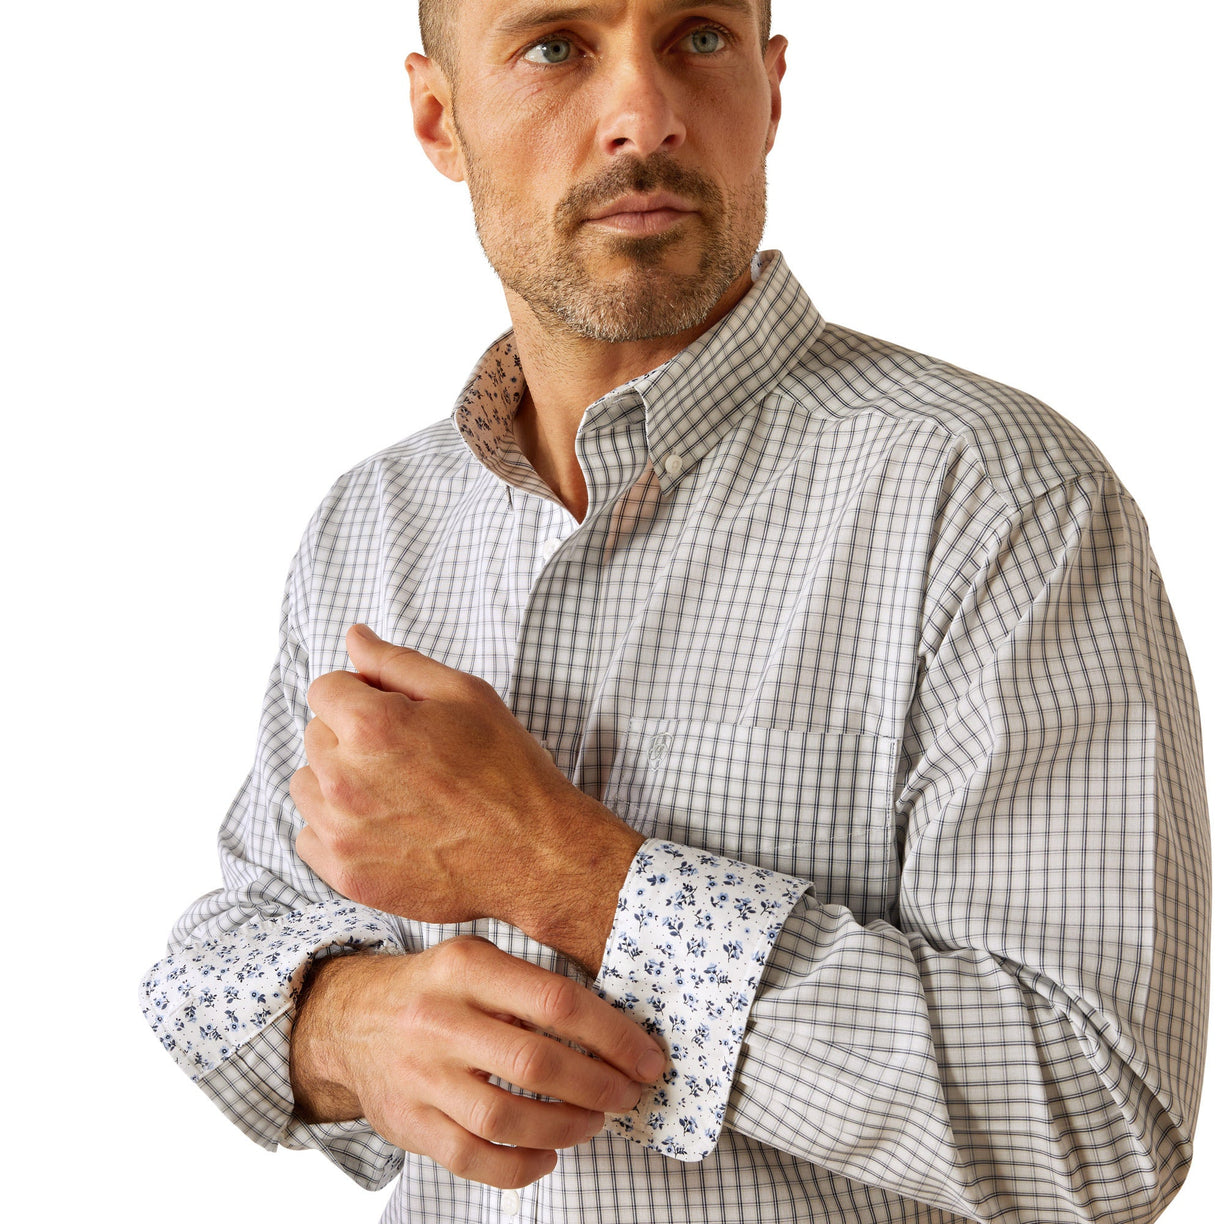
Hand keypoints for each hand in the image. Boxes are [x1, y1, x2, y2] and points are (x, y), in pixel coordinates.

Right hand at [290, 937, 663, 1188]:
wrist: (349, 1019)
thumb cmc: (434, 989)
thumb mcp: (475, 959)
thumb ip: (530, 985)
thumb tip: (612, 1026)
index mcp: (467, 968)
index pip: (556, 1003)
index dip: (612, 1036)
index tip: (647, 1058)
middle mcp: (441, 1020)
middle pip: (537, 1063)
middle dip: (599, 1085)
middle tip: (628, 1094)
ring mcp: (421, 1076)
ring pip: (507, 1117)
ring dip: (566, 1127)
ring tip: (593, 1121)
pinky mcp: (409, 1123)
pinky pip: (473, 1158)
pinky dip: (520, 1167)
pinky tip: (547, 1156)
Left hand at [291, 625, 643, 972]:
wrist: (534, 854)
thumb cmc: (508, 769)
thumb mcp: (465, 695)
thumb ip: (397, 662)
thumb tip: (354, 637)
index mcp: (371, 725)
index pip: (324, 689)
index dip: (361, 694)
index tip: (394, 714)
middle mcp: (344, 778)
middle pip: (316, 735)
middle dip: (350, 735)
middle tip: (407, 754)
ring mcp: (342, 832)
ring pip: (307, 785)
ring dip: (337, 781)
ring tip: (393, 791)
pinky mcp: (347, 875)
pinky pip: (309, 838)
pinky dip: (336, 830)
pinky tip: (382, 826)